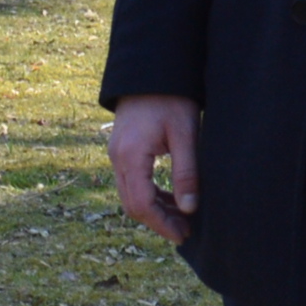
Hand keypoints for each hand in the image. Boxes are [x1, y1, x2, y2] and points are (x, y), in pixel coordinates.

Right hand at [108, 95, 200, 244]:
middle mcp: (117, 158)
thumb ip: (187, 173)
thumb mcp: (185, 135)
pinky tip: (170, 197)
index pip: (142, 204)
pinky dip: (149, 194)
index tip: (184, 235)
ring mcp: (116, 154)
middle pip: (132, 204)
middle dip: (158, 221)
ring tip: (181, 217)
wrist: (151, 70)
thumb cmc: (172, 99)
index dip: (162, 224)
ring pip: (130, 195)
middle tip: (185, 231)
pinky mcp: (121, 150)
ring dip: (154, 209)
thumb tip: (189, 209)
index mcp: (131, 156)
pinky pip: (130, 182)